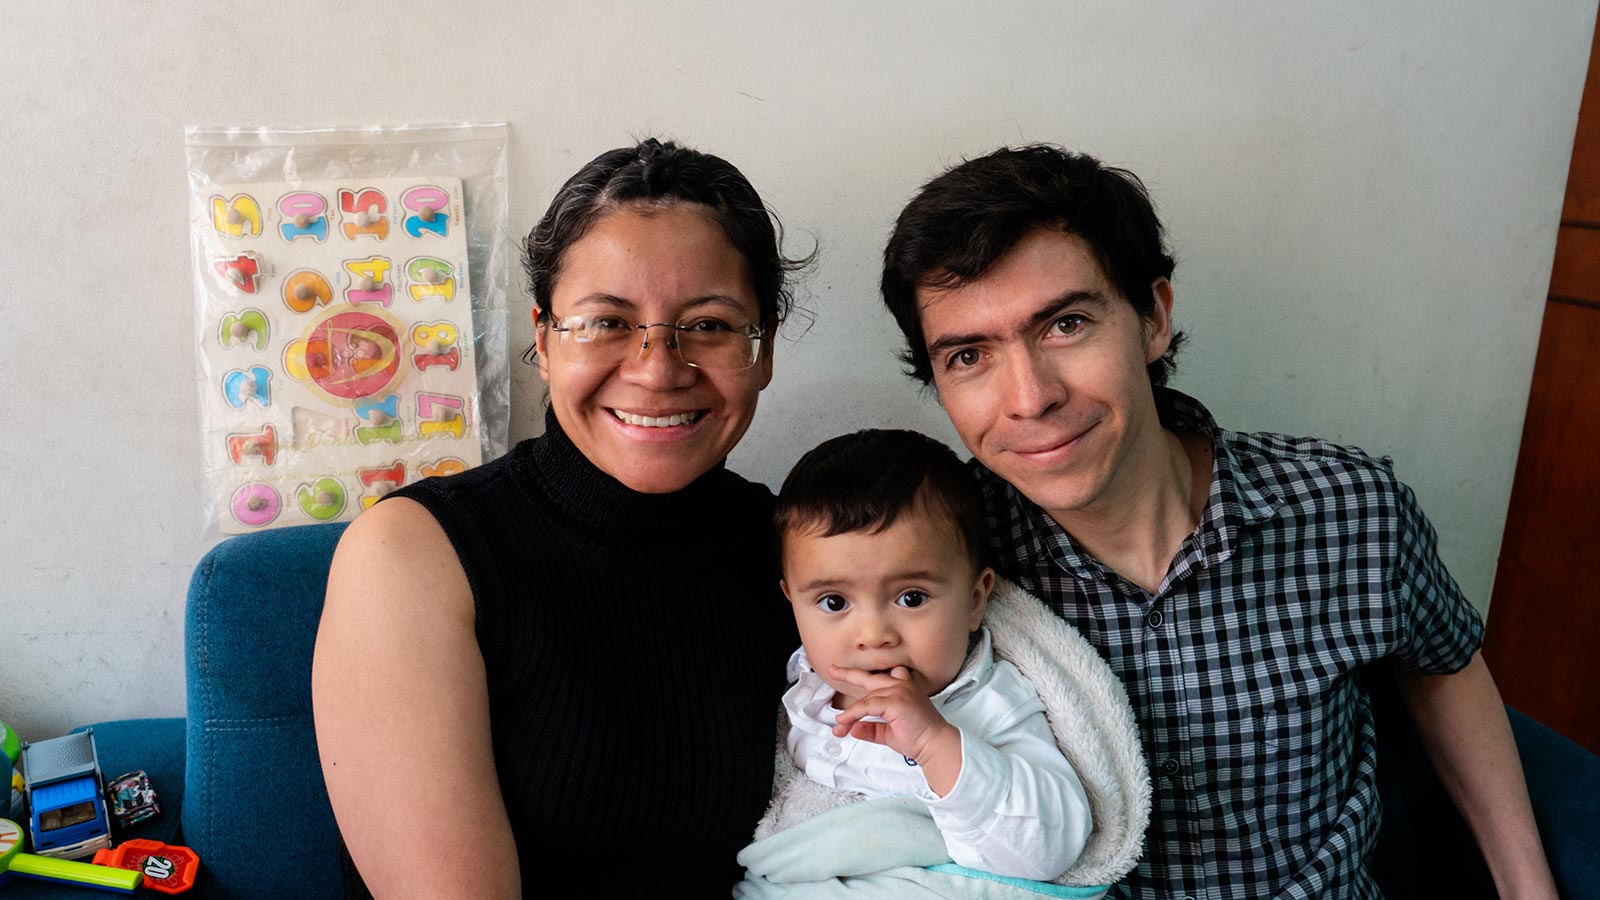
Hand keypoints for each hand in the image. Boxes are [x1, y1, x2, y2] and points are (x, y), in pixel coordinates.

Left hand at [828, 665, 963, 795]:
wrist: (934, 744)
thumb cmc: (917, 737)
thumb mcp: (889, 732)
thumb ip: (872, 728)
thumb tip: (854, 729)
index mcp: (903, 688)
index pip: (881, 678)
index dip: (864, 677)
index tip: (849, 674)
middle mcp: (901, 684)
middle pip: (870, 677)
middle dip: (849, 674)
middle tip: (833, 670)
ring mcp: (899, 690)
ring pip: (865, 698)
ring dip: (849, 713)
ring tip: (838, 726)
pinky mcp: (895, 701)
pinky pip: (867, 706)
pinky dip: (853, 714)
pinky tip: (845, 722)